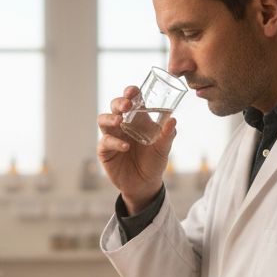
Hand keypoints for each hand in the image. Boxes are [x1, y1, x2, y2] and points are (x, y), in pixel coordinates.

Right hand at [97, 86, 176, 213]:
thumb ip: (168, 134)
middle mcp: (123, 124)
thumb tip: (172, 119)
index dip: (130, 92)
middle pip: (115, 106)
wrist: (145, 184)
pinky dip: (115, 142)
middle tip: (126, 105)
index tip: (133, 91)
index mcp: (138, 119)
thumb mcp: (163, 148)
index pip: (132, 100)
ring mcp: (112, 136)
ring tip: (119, 122)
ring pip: (103, 120)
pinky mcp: (105, 150)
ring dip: (110, 118)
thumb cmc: (154, 162)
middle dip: (119, 102)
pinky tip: (126, 147)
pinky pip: (106, 142)